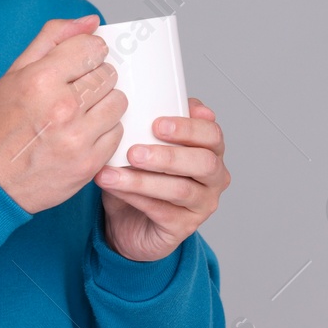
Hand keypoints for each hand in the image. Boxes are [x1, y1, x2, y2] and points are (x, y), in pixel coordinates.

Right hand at [0, 15, 126, 213]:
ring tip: (80, 112)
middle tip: (74, 92)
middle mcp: (63, 107)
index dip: (87, 53)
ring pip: (118, 101)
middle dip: (94, 78)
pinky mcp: (90, 163)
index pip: (92, 47)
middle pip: (108, 73)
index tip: (80, 63)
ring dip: (103, 103)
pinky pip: (117, 132)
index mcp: (41, 79)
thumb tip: (91, 21)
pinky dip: (104, 130)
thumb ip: (53, 39)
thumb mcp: (14, 74)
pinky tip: (82, 133)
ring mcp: (78, 138)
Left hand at [95, 98, 229, 261]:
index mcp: (211, 150)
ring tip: (112, 172)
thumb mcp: (146, 144)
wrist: (129, 222)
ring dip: (143, 180)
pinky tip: (113, 187)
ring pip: (181, 190)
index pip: (212, 134)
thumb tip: (138, 100)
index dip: (188, 128)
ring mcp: (203, 205)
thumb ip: (151, 124)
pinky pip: (162, 212)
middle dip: (168, 155)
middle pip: (204, 163)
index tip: (157, 124)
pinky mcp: (185, 228)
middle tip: (134, 152)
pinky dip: (135, 198)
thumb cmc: (142, 175)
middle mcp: (215, 178)